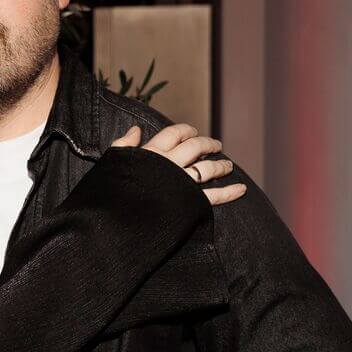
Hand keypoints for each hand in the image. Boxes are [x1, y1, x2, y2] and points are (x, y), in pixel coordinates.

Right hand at [113, 123, 246, 206]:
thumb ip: (124, 145)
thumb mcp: (113, 164)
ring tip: (228, 166)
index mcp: (151, 153)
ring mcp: (182, 184)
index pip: (174, 134)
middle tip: (217, 146)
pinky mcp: (189, 203)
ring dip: (221, 166)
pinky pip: (214, 196)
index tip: (194, 132)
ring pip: (207, 169)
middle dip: (208, 145)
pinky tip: (241, 189)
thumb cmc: (109, 194)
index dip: (186, 131)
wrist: (115, 222)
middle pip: (195, 147)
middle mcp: (170, 164)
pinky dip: (230, 192)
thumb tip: (135, 129)